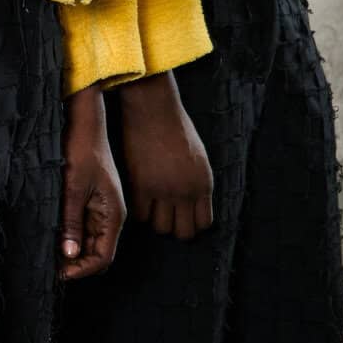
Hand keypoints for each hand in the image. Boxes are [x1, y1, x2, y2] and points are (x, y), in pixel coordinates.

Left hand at [60, 85, 125, 281]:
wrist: (85, 125)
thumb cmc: (82, 152)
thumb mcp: (73, 188)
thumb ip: (72, 222)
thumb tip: (69, 254)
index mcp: (113, 215)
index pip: (103, 257)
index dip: (83, 270)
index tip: (61, 274)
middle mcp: (110, 217)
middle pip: (96, 254)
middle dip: (75, 264)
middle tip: (50, 268)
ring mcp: (100, 211)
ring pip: (87, 243)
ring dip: (70, 252)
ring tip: (47, 257)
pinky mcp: (89, 204)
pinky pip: (81, 229)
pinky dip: (68, 237)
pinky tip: (51, 239)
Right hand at [118, 70, 213, 239]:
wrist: (154, 109)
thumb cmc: (176, 127)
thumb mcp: (198, 156)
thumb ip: (197, 182)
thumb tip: (191, 202)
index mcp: (204, 184)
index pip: (203, 223)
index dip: (192, 223)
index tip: (183, 217)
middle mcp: (186, 192)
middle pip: (183, 232)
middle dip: (175, 227)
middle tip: (166, 216)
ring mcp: (163, 191)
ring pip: (161, 228)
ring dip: (156, 220)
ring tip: (150, 207)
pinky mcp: (141, 187)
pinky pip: (140, 215)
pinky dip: (139, 211)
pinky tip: (138, 199)